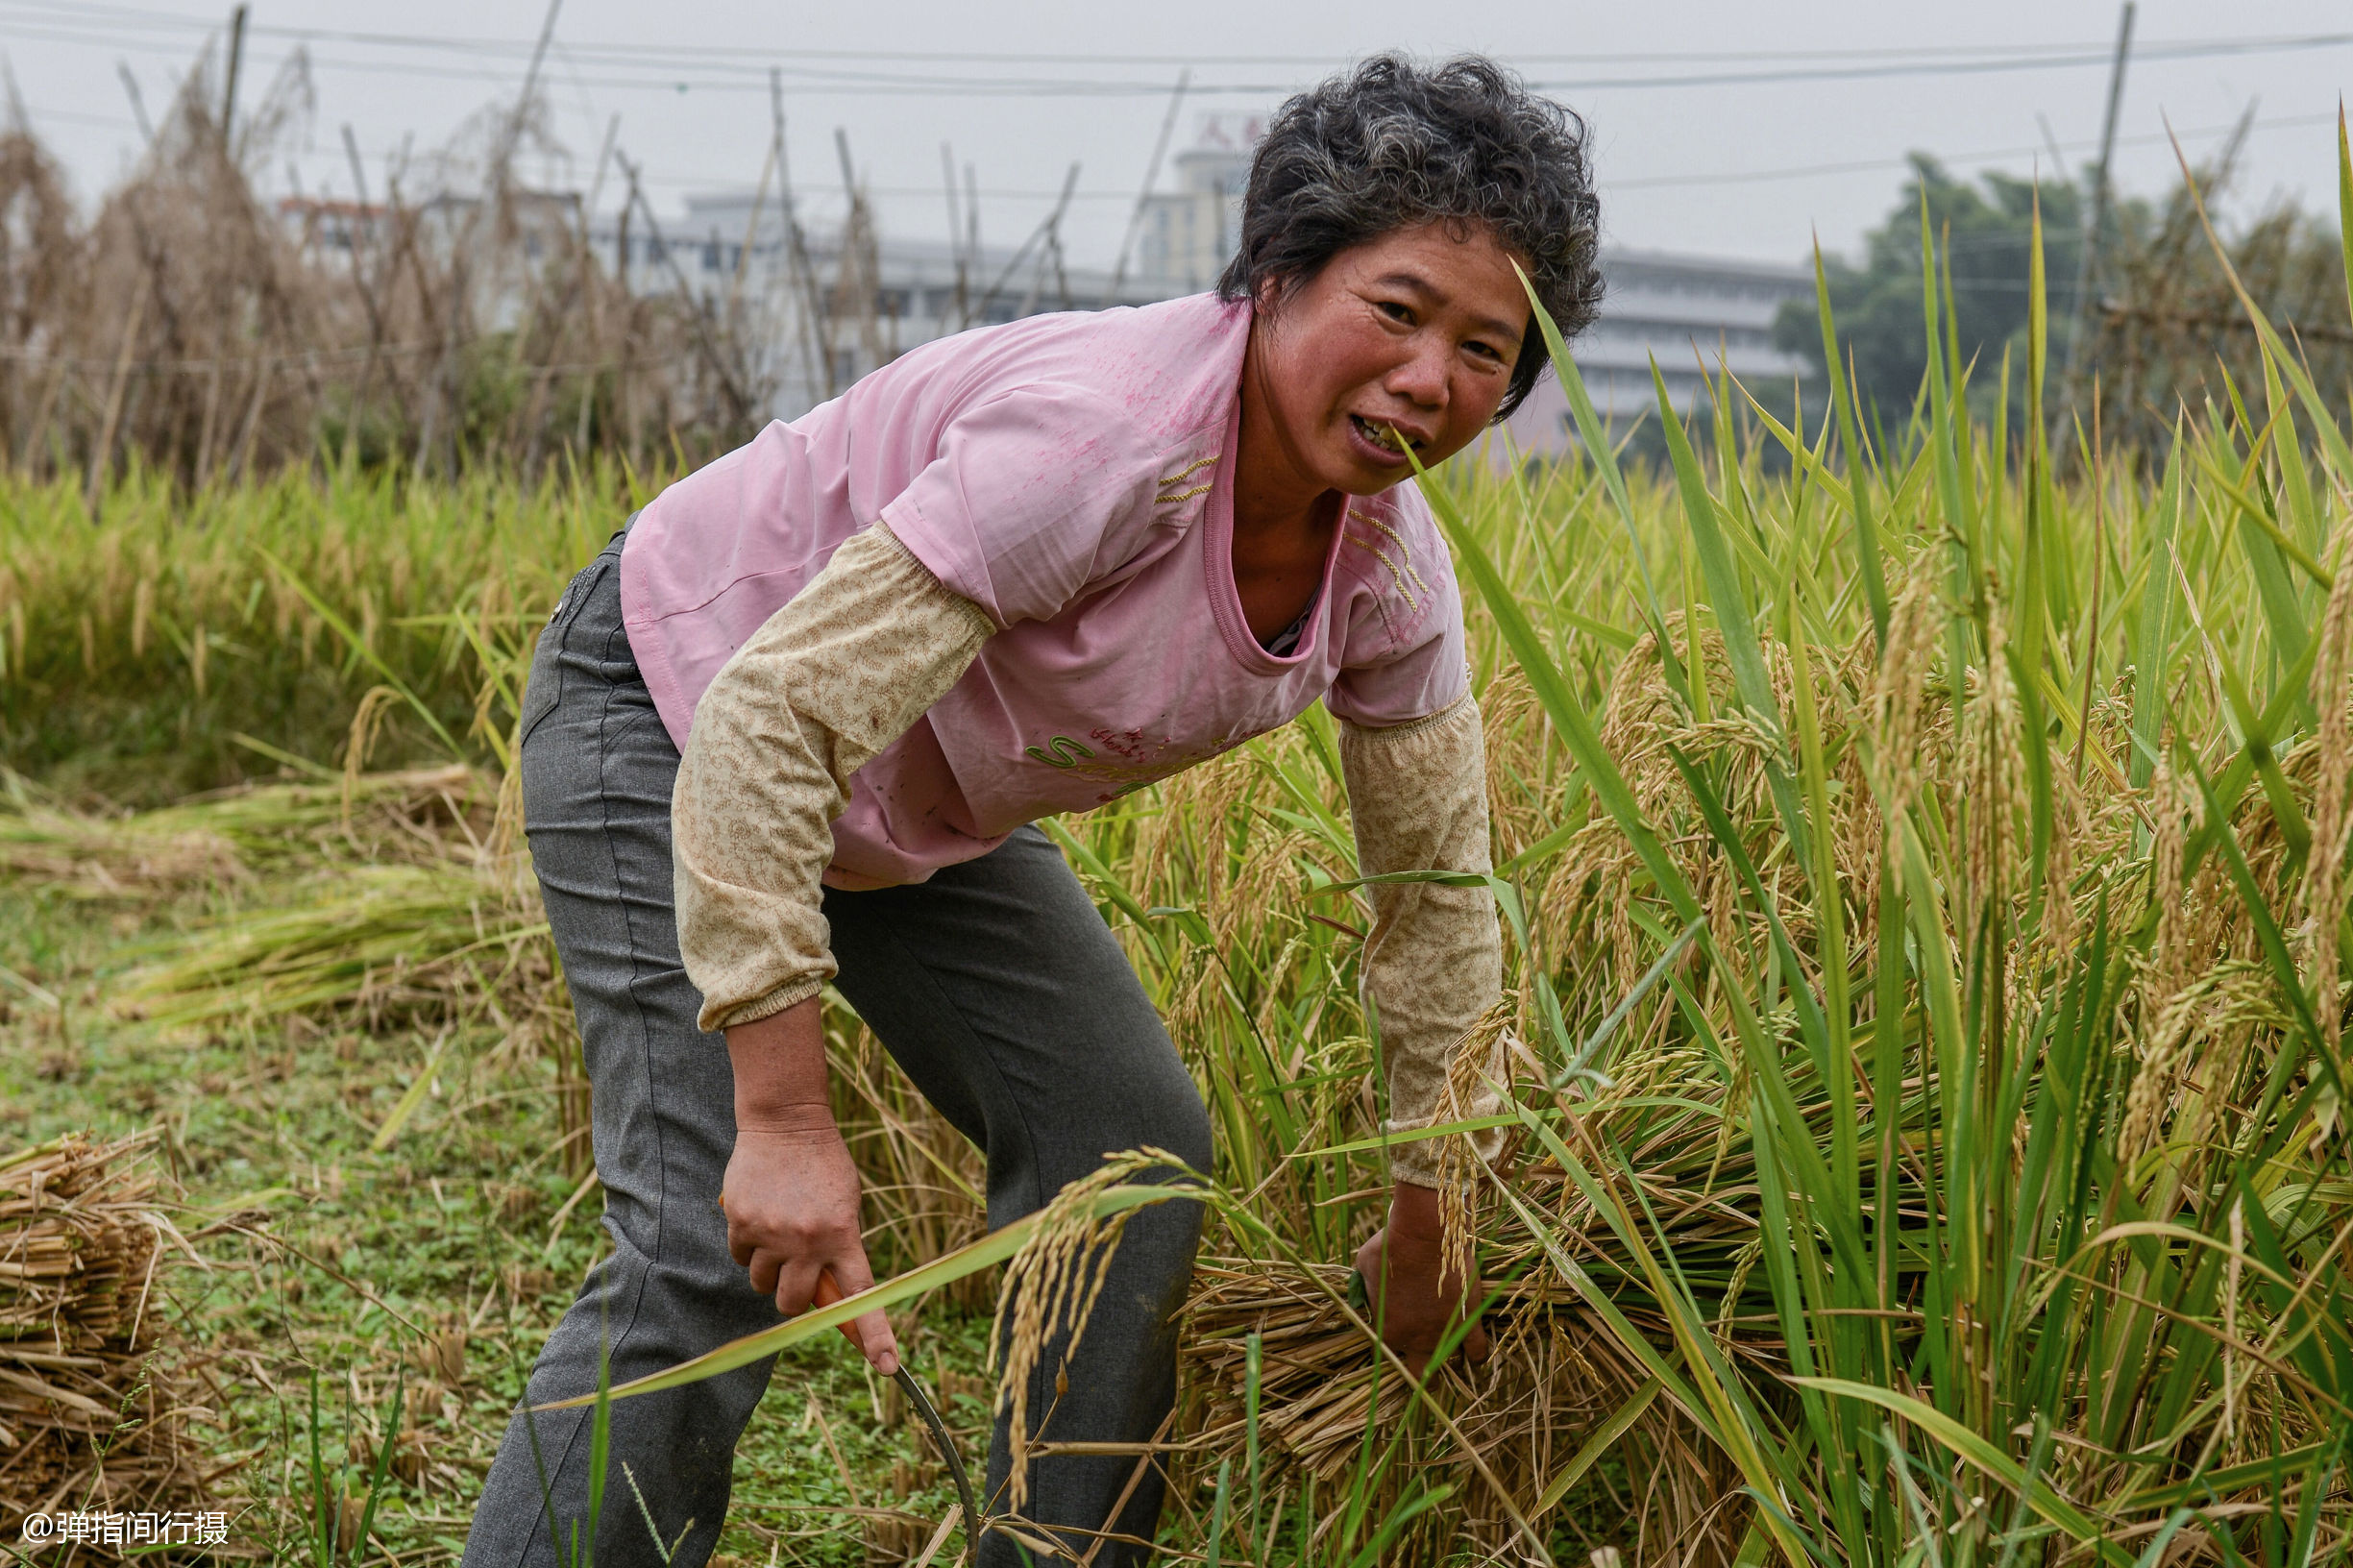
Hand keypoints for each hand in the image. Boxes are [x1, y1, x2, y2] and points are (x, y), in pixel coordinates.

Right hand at [723, 999, 896, 1375]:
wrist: (786, 1122)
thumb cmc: (823, 1168)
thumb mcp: (846, 1206)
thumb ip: (837, 1250)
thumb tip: (825, 1299)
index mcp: (844, 1235)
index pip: (862, 1296)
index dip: (875, 1334)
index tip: (887, 1366)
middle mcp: (808, 1240)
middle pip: (793, 1302)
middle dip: (793, 1296)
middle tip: (796, 1270)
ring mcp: (771, 1233)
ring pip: (762, 1282)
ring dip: (768, 1268)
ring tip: (778, 1230)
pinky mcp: (741, 1222)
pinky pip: (739, 1257)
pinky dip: (747, 1246)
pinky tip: (759, 1215)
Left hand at [1352, 1181, 1488, 1380]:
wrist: (1424, 1236)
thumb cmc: (1390, 1246)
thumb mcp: (1364, 1266)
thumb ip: (1366, 1286)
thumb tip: (1366, 1288)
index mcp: (1386, 1330)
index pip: (1385, 1351)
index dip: (1393, 1343)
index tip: (1399, 1334)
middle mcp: (1413, 1340)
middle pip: (1416, 1372)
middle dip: (1419, 1371)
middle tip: (1424, 1365)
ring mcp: (1441, 1334)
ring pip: (1447, 1366)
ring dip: (1448, 1362)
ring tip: (1452, 1360)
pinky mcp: (1466, 1323)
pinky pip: (1477, 1350)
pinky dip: (1477, 1355)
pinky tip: (1476, 1356)